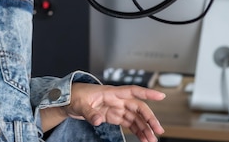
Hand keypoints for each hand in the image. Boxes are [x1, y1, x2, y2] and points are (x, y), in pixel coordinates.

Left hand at [41, 83, 164, 141]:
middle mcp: (116, 99)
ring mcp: (116, 108)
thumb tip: (99, 120)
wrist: (67, 100)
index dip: (147, 92)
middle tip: (158, 131)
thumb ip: (90, 112)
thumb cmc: (73, 96)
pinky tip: (143, 138)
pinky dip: (137, 130)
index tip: (161, 96)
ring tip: (152, 140)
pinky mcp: (113, 116)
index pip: (132, 90)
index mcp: (110, 92)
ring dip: (145, 128)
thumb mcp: (79, 104)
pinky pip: (129, 123)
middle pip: (138, 107)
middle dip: (150, 118)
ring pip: (135, 117)